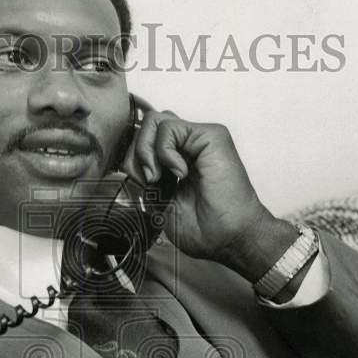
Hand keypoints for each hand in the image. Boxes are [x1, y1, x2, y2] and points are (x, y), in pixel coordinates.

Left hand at [120, 98, 301, 282]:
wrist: (230, 237)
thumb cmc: (205, 228)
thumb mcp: (159, 204)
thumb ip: (143, 179)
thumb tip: (127, 162)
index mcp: (176, 160)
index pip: (143, 140)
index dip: (133, 158)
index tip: (141, 185)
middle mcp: (188, 146)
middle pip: (146, 126)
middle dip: (137, 153)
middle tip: (149, 181)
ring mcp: (199, 138)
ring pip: (154, 120)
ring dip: (147, 150)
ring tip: (159, 177)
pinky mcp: (211, 135)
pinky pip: (169, 126)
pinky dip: (164, 151)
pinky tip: (179, 173)